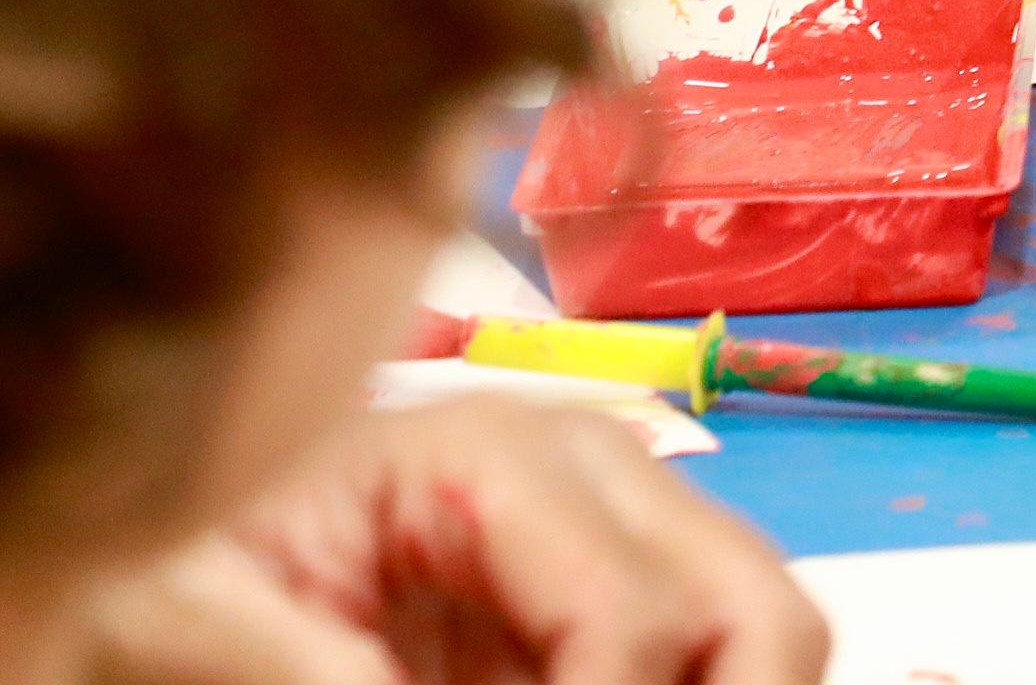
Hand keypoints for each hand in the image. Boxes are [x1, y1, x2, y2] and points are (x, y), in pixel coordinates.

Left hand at [74, 399, 824, 684]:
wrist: (183, 531)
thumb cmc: (180, 557)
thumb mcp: (193, 617)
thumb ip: (304, 673)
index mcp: (498, 457)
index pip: (632, 612)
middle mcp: (598, 471)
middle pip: (759, 603)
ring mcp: (624, 524)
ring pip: (769, 627)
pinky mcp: (615, 583)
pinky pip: (715, 652)